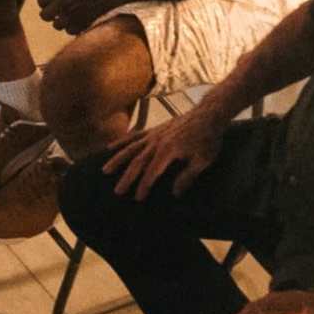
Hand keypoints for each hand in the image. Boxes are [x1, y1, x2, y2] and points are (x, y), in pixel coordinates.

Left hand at [35, 0, 126, 35]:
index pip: (40, 1)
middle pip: (44, 16)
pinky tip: (79, 18)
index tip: (51, 0)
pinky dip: (73, 27)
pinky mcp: (81, 25)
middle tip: (58, 9)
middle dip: (50, 13)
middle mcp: (60, 5)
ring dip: (61, 21)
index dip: (45, 1)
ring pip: (57, 25)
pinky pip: (70, 31)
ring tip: (70, 13)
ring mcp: (70, 16)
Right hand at [103, 98, 226, 198]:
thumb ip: (188, 177)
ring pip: (131, 148)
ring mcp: (154, 135)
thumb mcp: (203, 160)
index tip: (137, 198)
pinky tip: (110, 147)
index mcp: (169, 151)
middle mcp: (157, 142)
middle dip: (127, 178)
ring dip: (117, 160)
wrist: (208, 114)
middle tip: (117, 191)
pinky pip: (134, 136)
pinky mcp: (154, 130)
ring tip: (105, 170)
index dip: (144, 186)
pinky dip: (122, 141)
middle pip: (138, 162)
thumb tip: (175, 193)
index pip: (152, 172)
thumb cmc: (208, 139)